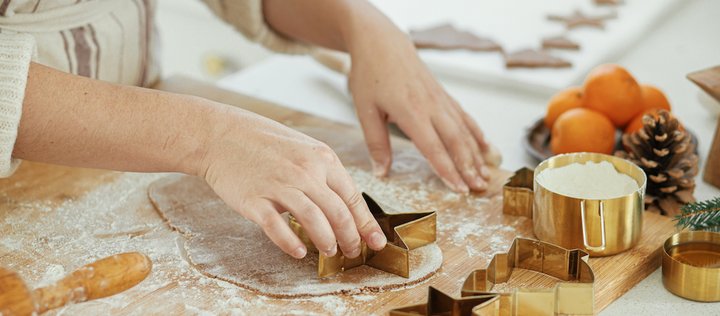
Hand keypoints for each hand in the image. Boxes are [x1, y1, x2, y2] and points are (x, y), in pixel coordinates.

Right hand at [197, 106, 386, 258]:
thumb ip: (323, 173)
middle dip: (350, 238)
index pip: (352, 197)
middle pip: (338, 213)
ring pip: (314, 221)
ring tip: (329, 252)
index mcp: (322, 158)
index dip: (366, 224)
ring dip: (326, 242)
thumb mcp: (303, 148)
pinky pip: (277, 227)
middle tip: (351, 252)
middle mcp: (305, 171)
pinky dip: (290, 243)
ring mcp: (279, 185)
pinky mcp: (255, 200)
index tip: (375, 241)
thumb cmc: (262, 142)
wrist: (220, 134)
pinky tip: (298, 252)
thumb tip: (343, 204)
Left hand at [348, 30, 491, 192]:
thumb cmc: (370, 74)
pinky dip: (477, 132)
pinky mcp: (443, 94)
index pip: (433, 148)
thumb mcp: (365, 110)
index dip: (448, 170)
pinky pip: (465, 116)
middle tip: (479, 188)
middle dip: (469, 167)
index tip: (459, 189)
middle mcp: (431, 106)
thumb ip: (376, 143)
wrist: (381, 41)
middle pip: (456, 141)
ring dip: (476, 154)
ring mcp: (440, 98)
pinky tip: (486, 147)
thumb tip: (382, 172)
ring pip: (464, 129)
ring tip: (485, 175)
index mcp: (411, 112)